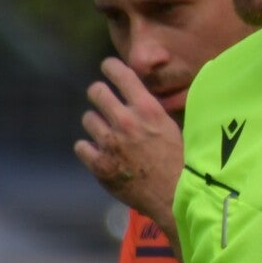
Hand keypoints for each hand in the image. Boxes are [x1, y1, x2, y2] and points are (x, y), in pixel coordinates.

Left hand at [74, 58, 184, 228]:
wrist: (175, 196)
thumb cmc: (181, 162)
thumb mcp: (174, 128)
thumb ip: (154, 111)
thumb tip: (143, 98)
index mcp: (147, 109)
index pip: (121, 74)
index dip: (110, 67)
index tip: (107, 67)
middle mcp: (126, 121)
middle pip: (96, 91)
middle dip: (99, 93)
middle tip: (103, 100)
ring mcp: (110, 143)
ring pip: (88, 118)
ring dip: (96, 123)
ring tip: (106, 132)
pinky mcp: (100, 165)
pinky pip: (81, 146)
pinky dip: (88, 148)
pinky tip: (98, 152)